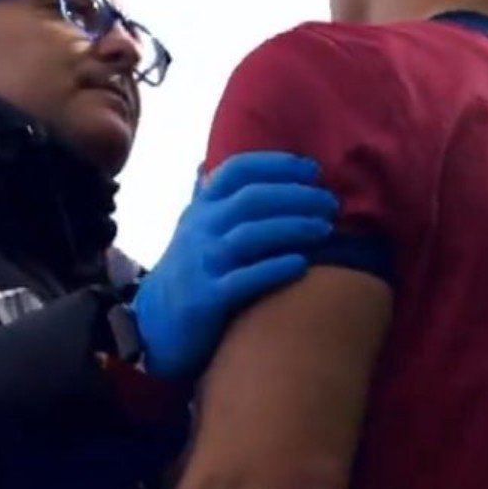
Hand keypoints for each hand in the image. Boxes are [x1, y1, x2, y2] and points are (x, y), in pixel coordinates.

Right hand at [133, 152, 337, 379]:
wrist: (156, 324)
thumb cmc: (189, 270)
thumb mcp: (194, 227)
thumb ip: (208, 197)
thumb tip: (210, 164)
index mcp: (202, 207)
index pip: (237, 170)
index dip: (277, 164)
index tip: (312, 169)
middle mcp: (200, 228)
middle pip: (253, 199)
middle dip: (297, 196)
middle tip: (331, 202)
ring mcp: (202, 262)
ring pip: (251, 235)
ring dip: (294, 227)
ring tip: (326, 228)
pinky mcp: (207, 298)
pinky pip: (245, 279)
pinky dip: (275, 268)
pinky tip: (302, 264)